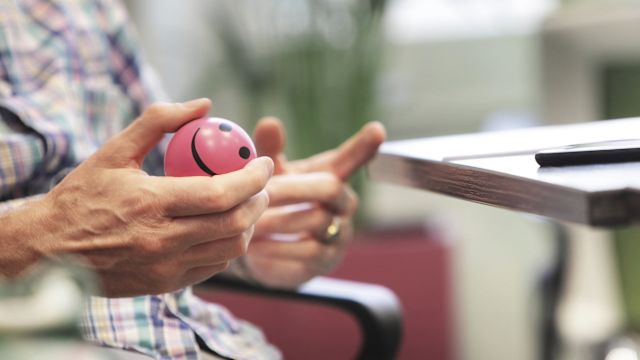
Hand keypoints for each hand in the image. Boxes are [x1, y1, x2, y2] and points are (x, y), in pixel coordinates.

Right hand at [1, 99, 273, 296]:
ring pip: (230, 251)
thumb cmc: (82, 196)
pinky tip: (225, 228)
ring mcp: (165, 268)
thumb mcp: (114, 151)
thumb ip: (159, 121)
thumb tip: (205, 105)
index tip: (264, 163)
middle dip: (260, 202)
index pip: (222, 194)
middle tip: (263, 185)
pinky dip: (228, 246)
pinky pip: (212, 267)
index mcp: (150, 204)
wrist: (49, 250)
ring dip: (249, 226)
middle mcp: (162, 241)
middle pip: (234, 225)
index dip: (253, 179)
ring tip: (249, 205)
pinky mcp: (165, 285)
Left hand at [233, 117, 384, 287]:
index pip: (350, 160)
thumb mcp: (271, 176)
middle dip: (294, 189)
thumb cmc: (276, 203)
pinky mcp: (326, 261)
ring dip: (280, 220)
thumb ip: (270, 152)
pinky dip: (278, 247)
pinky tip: (255, 245)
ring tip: (248, 220)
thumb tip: (269, 122)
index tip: (377, 129)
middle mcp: (343, 205)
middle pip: (332, 188)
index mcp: (331, 177)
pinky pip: (308, 253)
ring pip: (317, 222)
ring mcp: (339, 233)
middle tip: (262, 190)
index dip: (363, 147)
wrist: (267, 250)